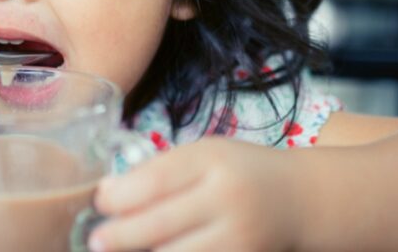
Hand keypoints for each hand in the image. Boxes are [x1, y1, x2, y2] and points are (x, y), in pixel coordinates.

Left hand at [89, 137, 304, 251]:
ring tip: (119, 250)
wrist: (301, 199)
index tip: (100, 202)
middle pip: (162, 223)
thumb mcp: (205, 154)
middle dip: (122, 235)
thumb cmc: (239, 171)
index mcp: (212, 160)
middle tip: (97, 240)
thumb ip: (162, 170)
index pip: (157, 180)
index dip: (121, 196)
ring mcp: (239, 237)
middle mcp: (227, 198)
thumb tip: (109, 192)